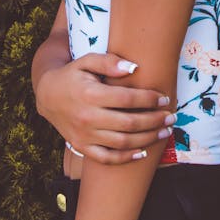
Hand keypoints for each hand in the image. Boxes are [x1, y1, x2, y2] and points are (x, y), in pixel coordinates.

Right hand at [35, 52, 174, 163]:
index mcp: (91, 95)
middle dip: (154, 121)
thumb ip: (109, 62)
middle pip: (128, 123)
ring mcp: (85, 135)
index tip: (164, 97)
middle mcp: (88, 117)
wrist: (48, 95)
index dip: (149, 99)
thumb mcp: (87, 60)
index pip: (127, 99)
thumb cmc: (73, 74)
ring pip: (121, 142)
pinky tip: (142, 152)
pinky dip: (125, 158)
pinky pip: (106, 158)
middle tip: (171, 117)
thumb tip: (134, 67)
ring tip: (164, 132)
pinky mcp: (82, 146)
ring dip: (147, 139)